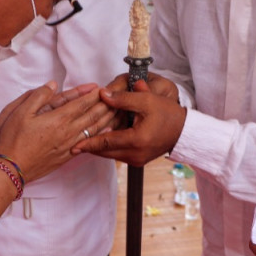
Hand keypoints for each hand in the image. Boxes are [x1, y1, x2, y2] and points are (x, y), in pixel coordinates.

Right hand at [0, 82, 113, 181]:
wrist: (11, 168)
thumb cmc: (13, 139)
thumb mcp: (20, 112)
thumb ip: (39, 96)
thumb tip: (52, 84)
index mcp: (58, 119)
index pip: (81, 103)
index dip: (93, 94)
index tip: (102, 87)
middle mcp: (67, 132)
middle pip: (92, 116)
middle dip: (106, 104)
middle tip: (117, 96)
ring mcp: (69, 145)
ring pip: (94, 129)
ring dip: (107, 118)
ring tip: (119, 110)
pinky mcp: (67, 156)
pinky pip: (89, 142)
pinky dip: (101, 134)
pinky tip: (108, 130)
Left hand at [71, 78, 185, 165]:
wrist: (183, 131)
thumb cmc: (167, 113)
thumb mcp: (146, 100)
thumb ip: (123, 98)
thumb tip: (103, 94)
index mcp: (136, 140)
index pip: (106, 142)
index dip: (88, 143)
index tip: (73, 145)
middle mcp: (135, 155)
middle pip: (105, 151)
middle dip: (89, 147)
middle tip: (71, 143)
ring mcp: (137, 160)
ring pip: (110, 155)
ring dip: (97, 148)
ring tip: (81, 142)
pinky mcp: (138, 161)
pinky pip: (117, 155)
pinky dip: (108, 148)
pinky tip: (99, 141)